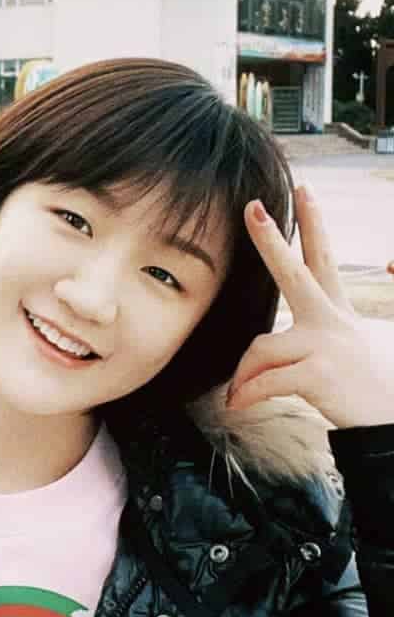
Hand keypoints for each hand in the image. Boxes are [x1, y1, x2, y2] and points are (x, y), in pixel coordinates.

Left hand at [225, 184, 393, 427]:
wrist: (390, 428)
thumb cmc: (365, 389)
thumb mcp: (353, 348)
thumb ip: (323, 327)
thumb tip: (349, 291)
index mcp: (337, 312)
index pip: (323, 258)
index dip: (313, 223)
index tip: (303, 189)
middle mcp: (331, 322)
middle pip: (294, 272)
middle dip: (270, 240)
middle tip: (252, 208)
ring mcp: (326, 346)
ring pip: (260, 348)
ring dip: (244, 376)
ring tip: (242, 395)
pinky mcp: (318, 375)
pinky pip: (264, 380)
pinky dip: (247, 395)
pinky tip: (238, 406)